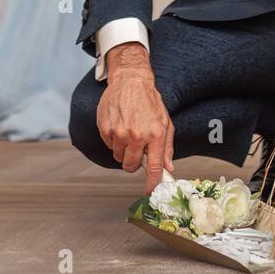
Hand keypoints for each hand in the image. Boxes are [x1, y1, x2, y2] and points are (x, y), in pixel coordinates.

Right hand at [97, 42, 174, 192]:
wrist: (130, 81)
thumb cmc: (150, 103)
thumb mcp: (165, 123)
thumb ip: (167, 148)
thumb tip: (169, 168)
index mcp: (155, 134)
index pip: (154, 167)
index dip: (152, 184)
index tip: (150, 192)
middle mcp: (137, 135)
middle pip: (131, 166)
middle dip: (134, 163)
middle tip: (137, 150)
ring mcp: (119, 132)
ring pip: (118, 157)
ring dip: (123, 151)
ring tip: (129, 133)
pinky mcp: (105, 128)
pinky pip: (109, 146)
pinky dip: (114, 141)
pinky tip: (119, 127)